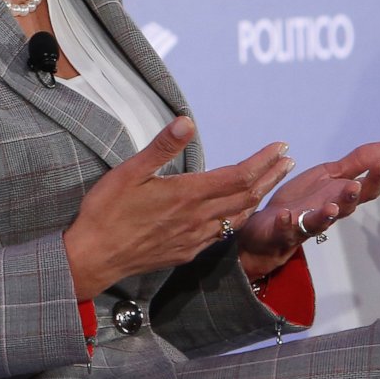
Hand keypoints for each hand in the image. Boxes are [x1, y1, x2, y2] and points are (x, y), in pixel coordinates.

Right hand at [62, 117, 294, 299]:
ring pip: (237, 216)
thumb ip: (162, 146)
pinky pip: (221, 234)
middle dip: (270, 176)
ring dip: (258, 197)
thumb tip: (188, 120)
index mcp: (186, 195)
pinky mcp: (185, 252)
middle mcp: (197, 218)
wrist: (93, 258)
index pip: (238, 175)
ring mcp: (194, 238)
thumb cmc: (106, 213)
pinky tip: (236, 213)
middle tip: (287, 160)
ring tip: (270, 182)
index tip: (280, 147)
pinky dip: (237, 218)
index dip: (263, 161)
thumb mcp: (129, 172)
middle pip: (246, 196)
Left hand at [235, 141, 379, 278]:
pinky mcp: (281, 232)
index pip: (365, 190)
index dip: (376, 177)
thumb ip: (360, 162)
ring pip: (320, 222)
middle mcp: (327, 212)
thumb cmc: (304, 200)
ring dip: (326, 215)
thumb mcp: (331, 175)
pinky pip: (285, 230)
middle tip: (356, 186)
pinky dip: (286, 223)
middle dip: (351, 197)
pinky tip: (285, 215)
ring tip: (330, 207)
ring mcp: (305, 224)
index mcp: (340, 196)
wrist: (268, 226)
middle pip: (345, 208)